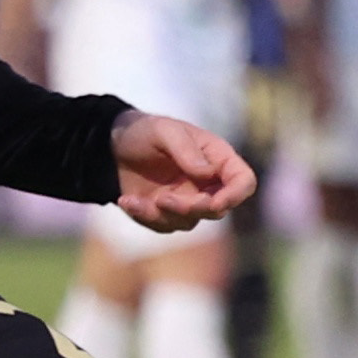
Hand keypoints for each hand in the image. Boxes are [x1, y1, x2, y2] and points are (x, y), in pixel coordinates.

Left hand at [107, 111, 254, 230]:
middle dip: (190, 208)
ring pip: (189, 221)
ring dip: (162, 214)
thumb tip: (207, 173)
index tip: (213, 203)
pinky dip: (144, 216)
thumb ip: (186, 150)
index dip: (235, 196)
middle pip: (217, 209)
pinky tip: (126, 200)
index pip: (243, 181)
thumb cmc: (145, 132)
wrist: (113, 146)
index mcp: (217, 158)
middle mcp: (208, 183)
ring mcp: (189, 200)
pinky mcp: (167, 214)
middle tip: (162, 199)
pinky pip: (164, 225)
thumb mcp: (164, 131)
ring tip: (133, 199)